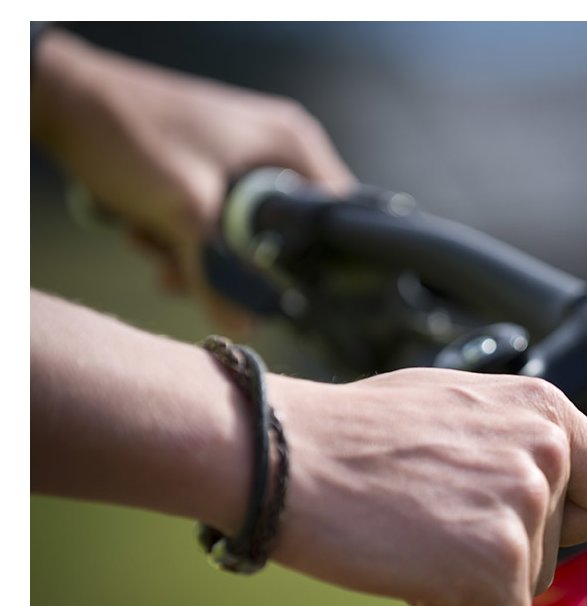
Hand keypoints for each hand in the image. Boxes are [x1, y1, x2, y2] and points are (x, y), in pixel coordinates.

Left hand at [31, 29, 355, 331]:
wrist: (62, 101)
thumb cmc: (132, 133)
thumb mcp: (184, 214)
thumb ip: (221, 275)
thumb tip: (248, 330)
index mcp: (292, 145)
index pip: (332, 217)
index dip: (310, 262)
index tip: (275, 291)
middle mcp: (276, 150)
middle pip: (282, 235)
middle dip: (231, 261)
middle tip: (189, 268)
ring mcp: (242, 160)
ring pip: (240, 236)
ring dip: (196, 254)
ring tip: (155, 247)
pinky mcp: (209, 172)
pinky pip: (212, 223)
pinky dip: (181, 237)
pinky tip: (147, 235)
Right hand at [267, 369, 586, 605]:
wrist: (280, 454)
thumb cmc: (352, 435)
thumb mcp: (459, 409)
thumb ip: (516, 444)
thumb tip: (551, 481)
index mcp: (545, 409)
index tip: (550, 528)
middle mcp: (547, 452)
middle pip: (566, 550)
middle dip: (507, 554)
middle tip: (436, 522)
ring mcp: (523, 507)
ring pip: (527, 591)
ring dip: (472, 583)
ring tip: (410, 534)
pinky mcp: (495, 564)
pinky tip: (408, 575)